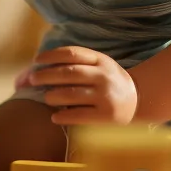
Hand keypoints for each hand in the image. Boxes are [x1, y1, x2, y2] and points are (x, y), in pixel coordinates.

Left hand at [18, 46, 136, 124]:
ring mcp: (105, 96)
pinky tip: (55, 117)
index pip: (72, 53)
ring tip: (46, 98)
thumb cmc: (109, 83)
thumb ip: (75, 65)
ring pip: (71, 94)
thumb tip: (37, 69)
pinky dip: (63, 116)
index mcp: (101, 60)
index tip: (37, 60)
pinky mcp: (106, 116)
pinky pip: (78, 115)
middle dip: (46, 76)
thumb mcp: (99, 67)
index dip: (51, 55)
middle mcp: (104, 76)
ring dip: (53, 96)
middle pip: (69, 73)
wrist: (138, 101)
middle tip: (32, 80)